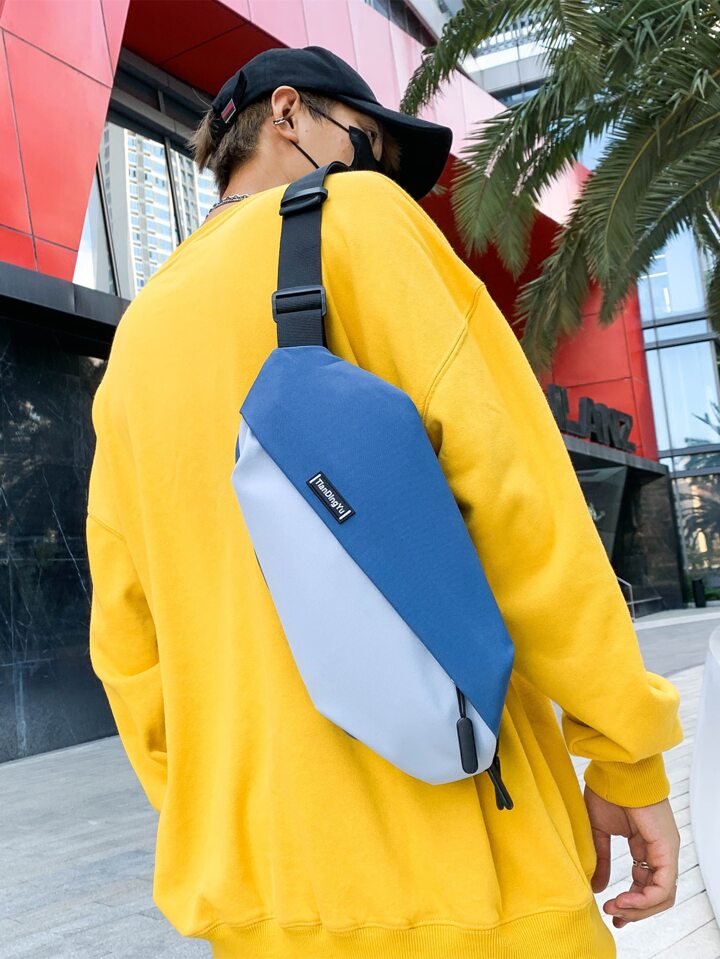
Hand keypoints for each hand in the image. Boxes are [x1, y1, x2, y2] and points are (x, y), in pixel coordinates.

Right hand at [583, 785, 679, 927]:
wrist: (615, 771)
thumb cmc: (608, 791)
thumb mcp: (599, 832)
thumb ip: (601, 860)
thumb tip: (597, 888)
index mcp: (646, 846)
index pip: (646, 885)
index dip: (630, 903)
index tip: (611, 911)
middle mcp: (660, 851)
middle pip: (656, 896)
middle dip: (634, 911)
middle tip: (613, 915)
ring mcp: (667, 851)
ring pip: (663, 896)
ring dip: (639, 909)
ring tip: (615, 908)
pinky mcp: (667, 849)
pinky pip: (663, 886)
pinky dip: (644, 899)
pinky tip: (624, 899)